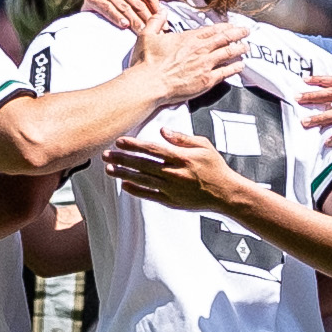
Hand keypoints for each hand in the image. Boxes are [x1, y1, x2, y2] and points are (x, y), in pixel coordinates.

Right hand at [84, 0, 168, 36]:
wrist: (92, 17)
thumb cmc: (118, 12)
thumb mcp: (134, 6)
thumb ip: (148, 6)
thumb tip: (165, 15)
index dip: (157, 12)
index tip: (164, 26)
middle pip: (137, 3)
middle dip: (147, 19)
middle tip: (155, 33)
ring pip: (123, 6)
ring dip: (133, 20)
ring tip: (141, 31)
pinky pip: (107, 7)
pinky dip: (116, 16)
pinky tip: (124, 25)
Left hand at [103, 127, 235, 211]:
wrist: (225, 193)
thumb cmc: (215, 167)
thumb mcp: (203, 146)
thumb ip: (182, 138)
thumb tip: (163, 130)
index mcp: (181, 158)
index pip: (152, 150)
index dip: (134, 145)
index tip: (119, 141)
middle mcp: (174, 173)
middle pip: (143, 165)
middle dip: (122, 159)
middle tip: (105, 155)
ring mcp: (172, 188)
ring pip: (142, 180)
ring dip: (124, 174)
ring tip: (109, 169)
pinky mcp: (171, 201)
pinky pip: (150, 195)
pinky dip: (136, 191)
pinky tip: (124, 185)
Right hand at [137, 15, 247, 103]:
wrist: (150, 84)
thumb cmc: (147, 63)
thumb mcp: (147, 36)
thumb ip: (155, 21)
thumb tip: (161, 11)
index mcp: (188, 38)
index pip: (212, 30)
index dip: (225, 27)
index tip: (232, 26)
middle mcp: (200, 49)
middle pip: (225, 39)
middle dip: (238, 34)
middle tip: (246, 32)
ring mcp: (205, 65)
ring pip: (228, 54)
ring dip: (239, 49)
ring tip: (246, 47)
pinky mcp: (206, 80)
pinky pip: (225, 72)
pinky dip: (235, 68)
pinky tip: (240, 66)